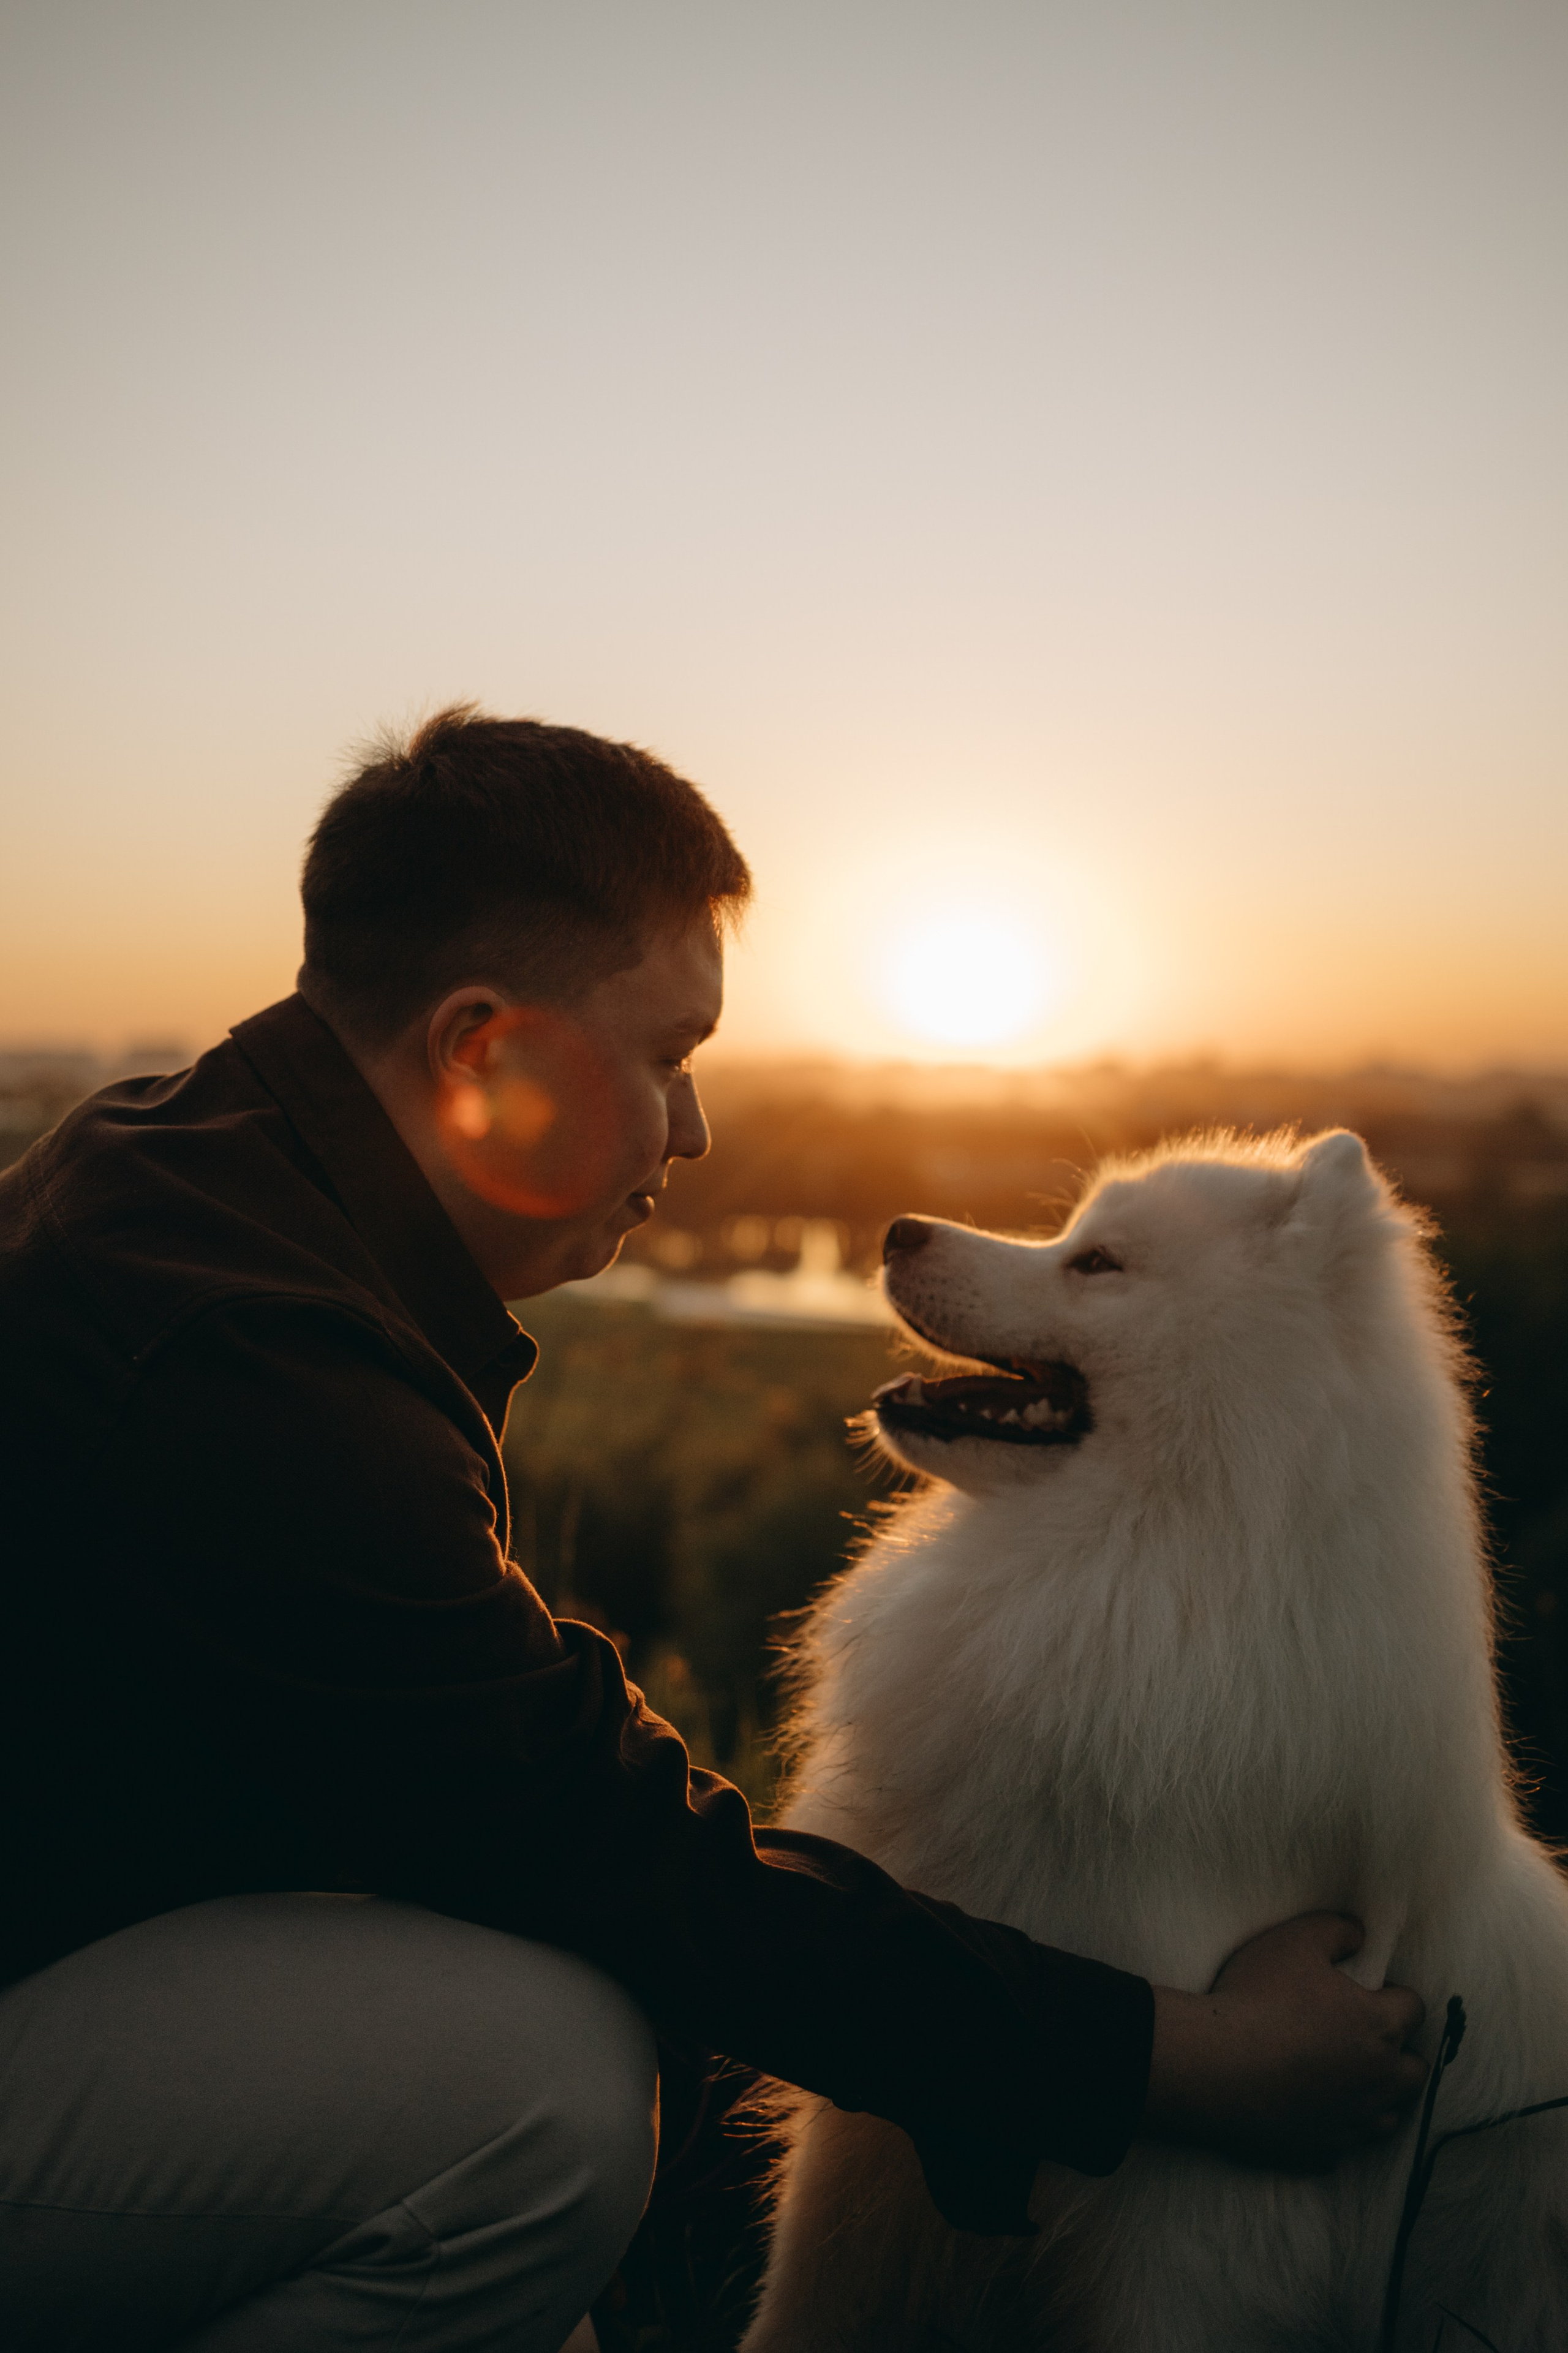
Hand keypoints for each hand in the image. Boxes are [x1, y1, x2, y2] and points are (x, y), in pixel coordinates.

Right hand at [1142, 1912, 1426, 2167]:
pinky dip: (1339, 2131)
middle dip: (1400, 2052)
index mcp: (1379, 2026)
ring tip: (1350, 2078)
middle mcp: (1377, 2080)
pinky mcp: (1320, 2149)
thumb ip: (1336, 1930)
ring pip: (1389, 2117)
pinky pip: (1344, 2148)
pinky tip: (1318, 2114)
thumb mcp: (1295, 1940)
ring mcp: (1350, 2121)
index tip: (1371, 1990)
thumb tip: (1360, 1934)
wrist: (1214, 2067)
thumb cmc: (1257, 1997)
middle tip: (1365, 2036)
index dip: (1394, 1995)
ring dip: (1379, 2097)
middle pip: (1415, 2071)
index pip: (1414, 2009)